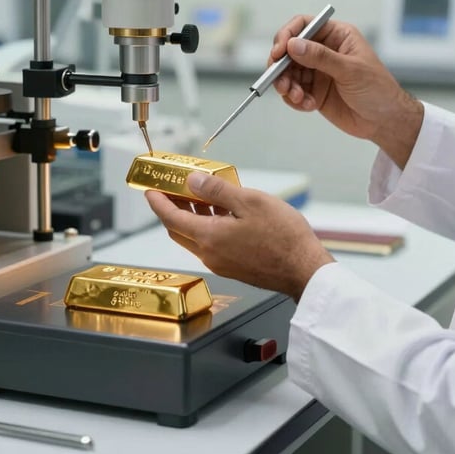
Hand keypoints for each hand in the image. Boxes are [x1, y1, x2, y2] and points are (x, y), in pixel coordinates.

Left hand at [145, 172, 334, 301]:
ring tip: (198, 193)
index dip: (157, 202)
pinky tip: (221, 211)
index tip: (150, 189)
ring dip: (191, 215)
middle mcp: (210, 253)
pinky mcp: (233, 266)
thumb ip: (218, 191)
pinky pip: (210, 243)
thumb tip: (192, 182)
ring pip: (195, 236)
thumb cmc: (284, 238)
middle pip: (179, 229)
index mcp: (209, 236)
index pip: (171, 218)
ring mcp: (221, 262)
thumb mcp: (250, 202)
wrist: (304, 271)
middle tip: (170, 189)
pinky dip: (207, 225)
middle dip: (170, 208)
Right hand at [271, 14, 422, 167]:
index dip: (287, 35)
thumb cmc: (378, 90)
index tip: (279, 52)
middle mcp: (324, 51)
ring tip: (296, 97)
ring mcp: (318, 72)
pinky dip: (295, 99)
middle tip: (280, 81)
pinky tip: (308, 105)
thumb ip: (321, 57)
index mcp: (336, 36)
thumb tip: (294, 45)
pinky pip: (293, 91)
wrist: (385, 121)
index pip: (304, 25)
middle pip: (289, 50)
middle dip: (281, 66)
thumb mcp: (350, 70)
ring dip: (287, 86)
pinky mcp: (314, 92)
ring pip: (288, 73)